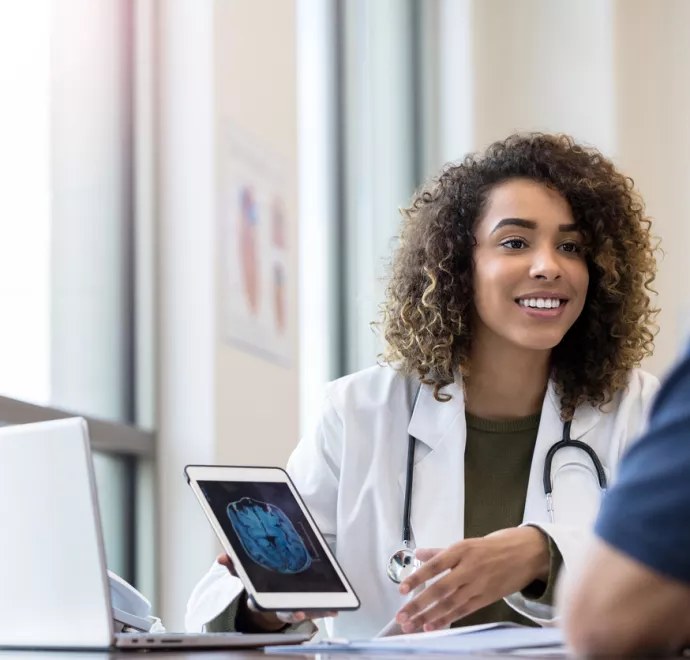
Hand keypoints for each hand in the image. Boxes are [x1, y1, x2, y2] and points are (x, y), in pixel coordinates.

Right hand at [217, 555, 337, 630]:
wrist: (268, 595)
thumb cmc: (258, 582)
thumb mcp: (246, 574)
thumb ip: (235, 566)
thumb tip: (222, 557)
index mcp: (263, 600)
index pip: (264, 604)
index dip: (270, 607)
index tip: (281, 608)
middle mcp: (278, 606)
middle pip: (286, 611)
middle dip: (295, 612)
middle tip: (300, 612)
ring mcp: (293, 607)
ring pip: (305, 612)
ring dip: (316, 611)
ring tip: (328, 609)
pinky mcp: (306, 607)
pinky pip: (317, 610)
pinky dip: (327, 609)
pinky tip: (336, 607)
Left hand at [395, 527, 549, 632]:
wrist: (525, 553)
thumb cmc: (491, 547)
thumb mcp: (465, 543)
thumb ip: (440, 551)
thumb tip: (418, 553)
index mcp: (461, 550)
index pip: (434, 565)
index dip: (417, 578)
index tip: (401, 589)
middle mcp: (469, 568)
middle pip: (440, 589)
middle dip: (419, 605)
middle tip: (402, 617)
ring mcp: (479, 585)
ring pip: (450, 604)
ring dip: (429, 617)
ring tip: (411, 626)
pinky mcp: (487, 598)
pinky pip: (463, 612)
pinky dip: (447, 620)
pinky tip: (432, 627)